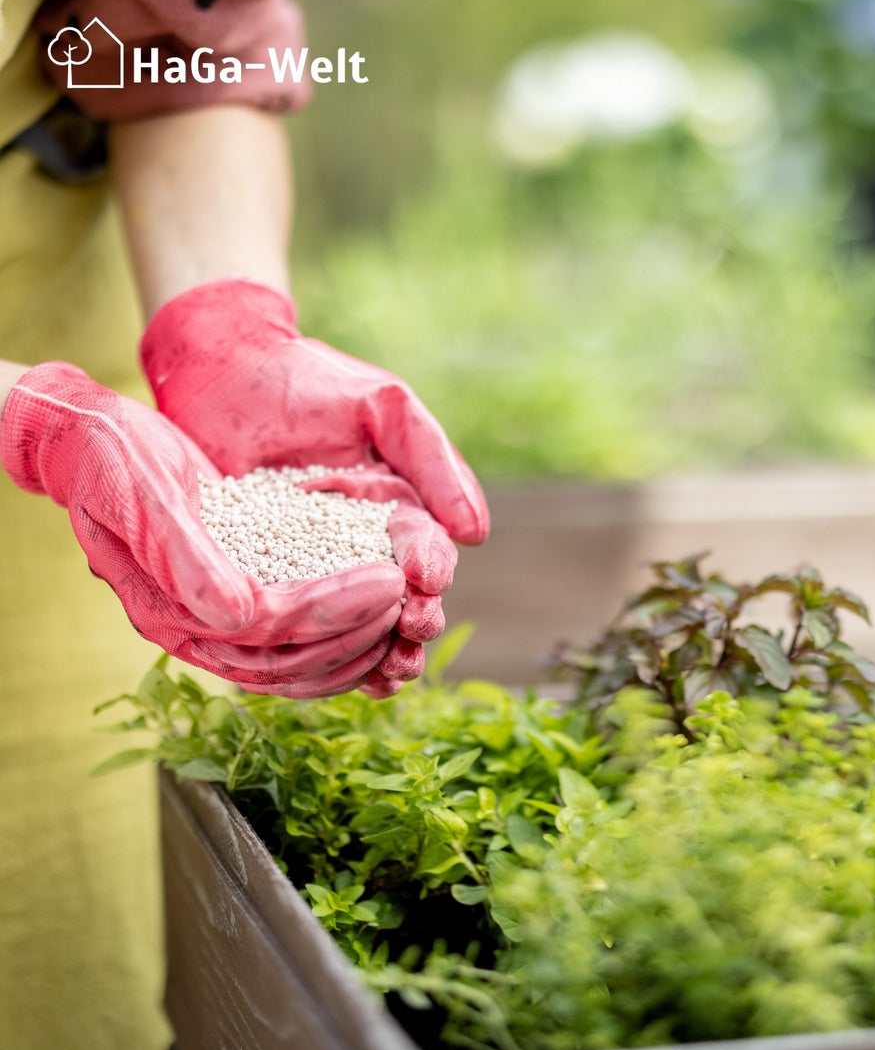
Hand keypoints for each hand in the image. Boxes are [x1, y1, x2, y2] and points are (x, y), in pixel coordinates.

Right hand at [1, 363, 409, 697]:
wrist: (92, 446)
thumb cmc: (113, 460)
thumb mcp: (142, 491)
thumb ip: (183, 553)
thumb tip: (238, 613)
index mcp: (168, 610)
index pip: (267, 631)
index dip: (332, 611)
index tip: (389, 581)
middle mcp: (195, 629)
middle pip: (289, 660)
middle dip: (357, 634)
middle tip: (411, 601)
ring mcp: (216, 624)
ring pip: (297, 665)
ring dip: (357, 648)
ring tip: (408, 615)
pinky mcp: (238, 605)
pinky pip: (296, 641)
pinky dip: (342, 638)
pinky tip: (382, 620)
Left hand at [139, 278, 490, 688]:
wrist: (222, 369)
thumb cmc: (309, 380)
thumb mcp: (384, 407)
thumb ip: (434, 461)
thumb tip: (477, 533)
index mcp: (401, 509)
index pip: (429, 553)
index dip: (434, 572)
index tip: (427, 583)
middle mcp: (366, 547)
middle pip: (401, 601)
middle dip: (414, 625)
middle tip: (411, 637)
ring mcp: (318, 567)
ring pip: (358, 623)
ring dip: (378, 653)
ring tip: (386, 674)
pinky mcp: (268, 578)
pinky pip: (300, 623)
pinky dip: (321, 655)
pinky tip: (334, 679)